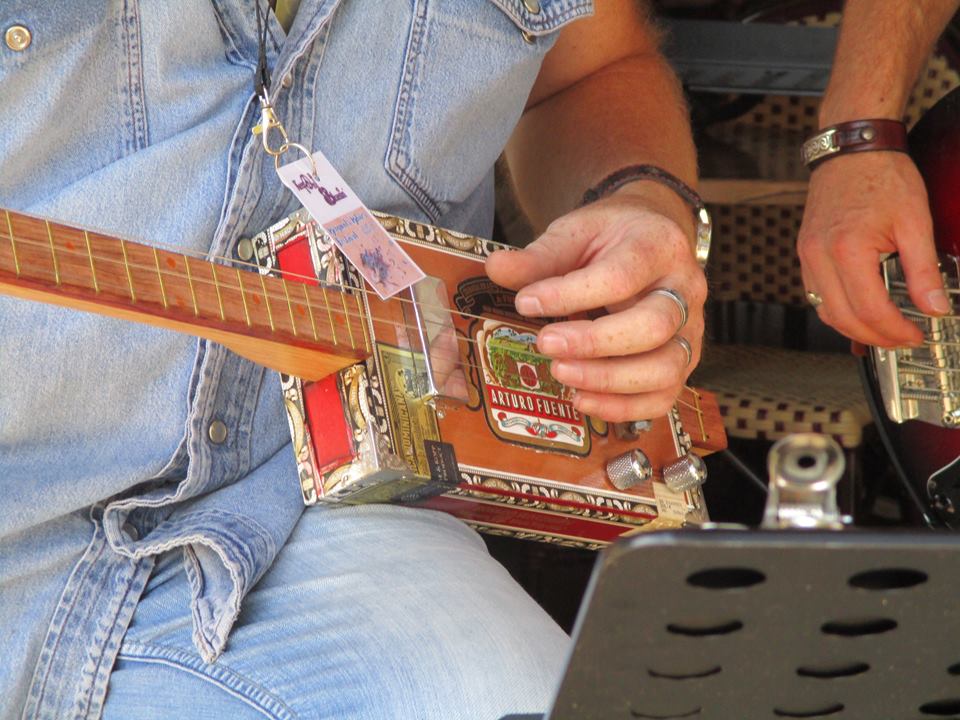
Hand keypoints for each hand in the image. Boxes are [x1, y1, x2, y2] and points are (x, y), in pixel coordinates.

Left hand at [485, 189, 705, 422]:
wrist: (651, 236)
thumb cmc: (612, 236)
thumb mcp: (575, 232)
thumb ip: (539, 256)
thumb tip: (496, 269)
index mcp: (657, 246)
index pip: (619, 277)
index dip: (570, 295)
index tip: (526, 302)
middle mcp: (685, 289)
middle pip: (652, 327)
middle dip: (593, 343)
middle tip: (545, 344)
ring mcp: (691, 329)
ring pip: (664, 368)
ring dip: (608, 381)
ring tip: (561, 373)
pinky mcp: (683, 361)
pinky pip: (664, 396)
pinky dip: (623, 407)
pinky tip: (582, 400)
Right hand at [797, 151, 946, 346]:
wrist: (852, 150)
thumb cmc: (881, 176)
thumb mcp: (915, 221)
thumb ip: (924, 270)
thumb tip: (934, 307)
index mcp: (846, 249)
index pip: (869, 309)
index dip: (894, 331)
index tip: (915, 335)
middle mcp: (818, 257)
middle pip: (842, 318)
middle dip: (874, 337)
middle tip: (901, 340)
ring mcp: (807, 257)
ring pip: (825, 312)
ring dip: (853, 328)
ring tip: (883, 330)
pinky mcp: (805, 254)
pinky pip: (817, 295)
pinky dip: (838, 310)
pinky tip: (860, 310)